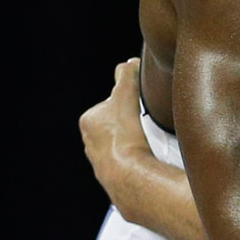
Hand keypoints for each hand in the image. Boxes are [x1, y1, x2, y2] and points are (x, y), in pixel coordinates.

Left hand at [79, 58, 150, 211]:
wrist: (129, 174)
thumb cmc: (125, 136)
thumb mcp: (126, 96)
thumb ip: (126, 76)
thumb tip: (129, 63)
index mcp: (89, 120)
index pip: (111, 103)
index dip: (128, 102)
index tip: (140, 107)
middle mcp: (90, 142)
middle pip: (117, 124)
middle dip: (131, 123)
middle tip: (148, 124)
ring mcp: (101, 161)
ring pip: (122, 143)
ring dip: (135, 142)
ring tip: (150, 142)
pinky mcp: (114, 176)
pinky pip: (128, 161)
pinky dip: (137, 158)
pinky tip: (148, 158)